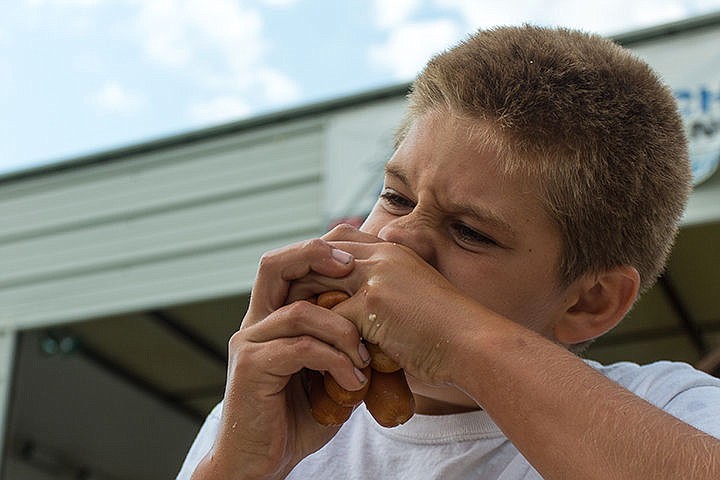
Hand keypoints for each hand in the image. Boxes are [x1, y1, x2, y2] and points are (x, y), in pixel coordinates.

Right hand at [193, 236, 368, 479]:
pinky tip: (354, 383)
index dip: (320, 253)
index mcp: (271, 319)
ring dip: (343, 331)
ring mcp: (250, 343)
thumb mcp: (327, 375)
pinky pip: (301, 349)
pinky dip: (335, 361)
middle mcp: (256, 323)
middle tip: (353, 268)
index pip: (289, 267)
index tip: (359, 261)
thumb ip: (341, 347)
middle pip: (275, 265)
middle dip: (316, 256)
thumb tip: (382, 329)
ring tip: (365, 359)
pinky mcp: (251, 367)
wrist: (260, 463)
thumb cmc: (296, 420)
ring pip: (301, 312)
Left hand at [288, 229, 477, 388]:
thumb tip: (369, 312)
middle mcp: (382, 255)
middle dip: (297, 281)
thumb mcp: (419, 299)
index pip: (339, 239)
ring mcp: (377, 276)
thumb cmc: (452, 330)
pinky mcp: (373, 304)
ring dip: (301, 308)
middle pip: (319, 255)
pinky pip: (329, 316)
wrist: (476, 344)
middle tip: (281, 309)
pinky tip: (316, 357)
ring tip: (291, 332)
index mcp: (392, 251)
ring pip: (317, 282)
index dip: (316, 262)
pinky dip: (320, 338)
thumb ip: (390, 293)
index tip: (303, 288)